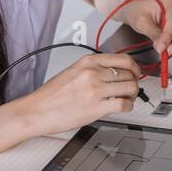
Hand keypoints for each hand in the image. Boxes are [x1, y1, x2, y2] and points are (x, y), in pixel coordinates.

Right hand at [15, 53, 142, 137]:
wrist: (36, 111)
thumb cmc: (51, 95)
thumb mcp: (73, 72)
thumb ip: (94, 69)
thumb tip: (116, 72)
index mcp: (88, 62)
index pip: (124, 59)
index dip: (135, 68)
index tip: (135, 74)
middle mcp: (92, 73)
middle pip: (130, 74)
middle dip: (134, 83)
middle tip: (130, 90)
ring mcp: (95, 90)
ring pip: (131, 87)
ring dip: (133, 95)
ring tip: (126, 99)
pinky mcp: (96, 108)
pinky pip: (124, 104)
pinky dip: (128, 107)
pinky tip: (122, 108)